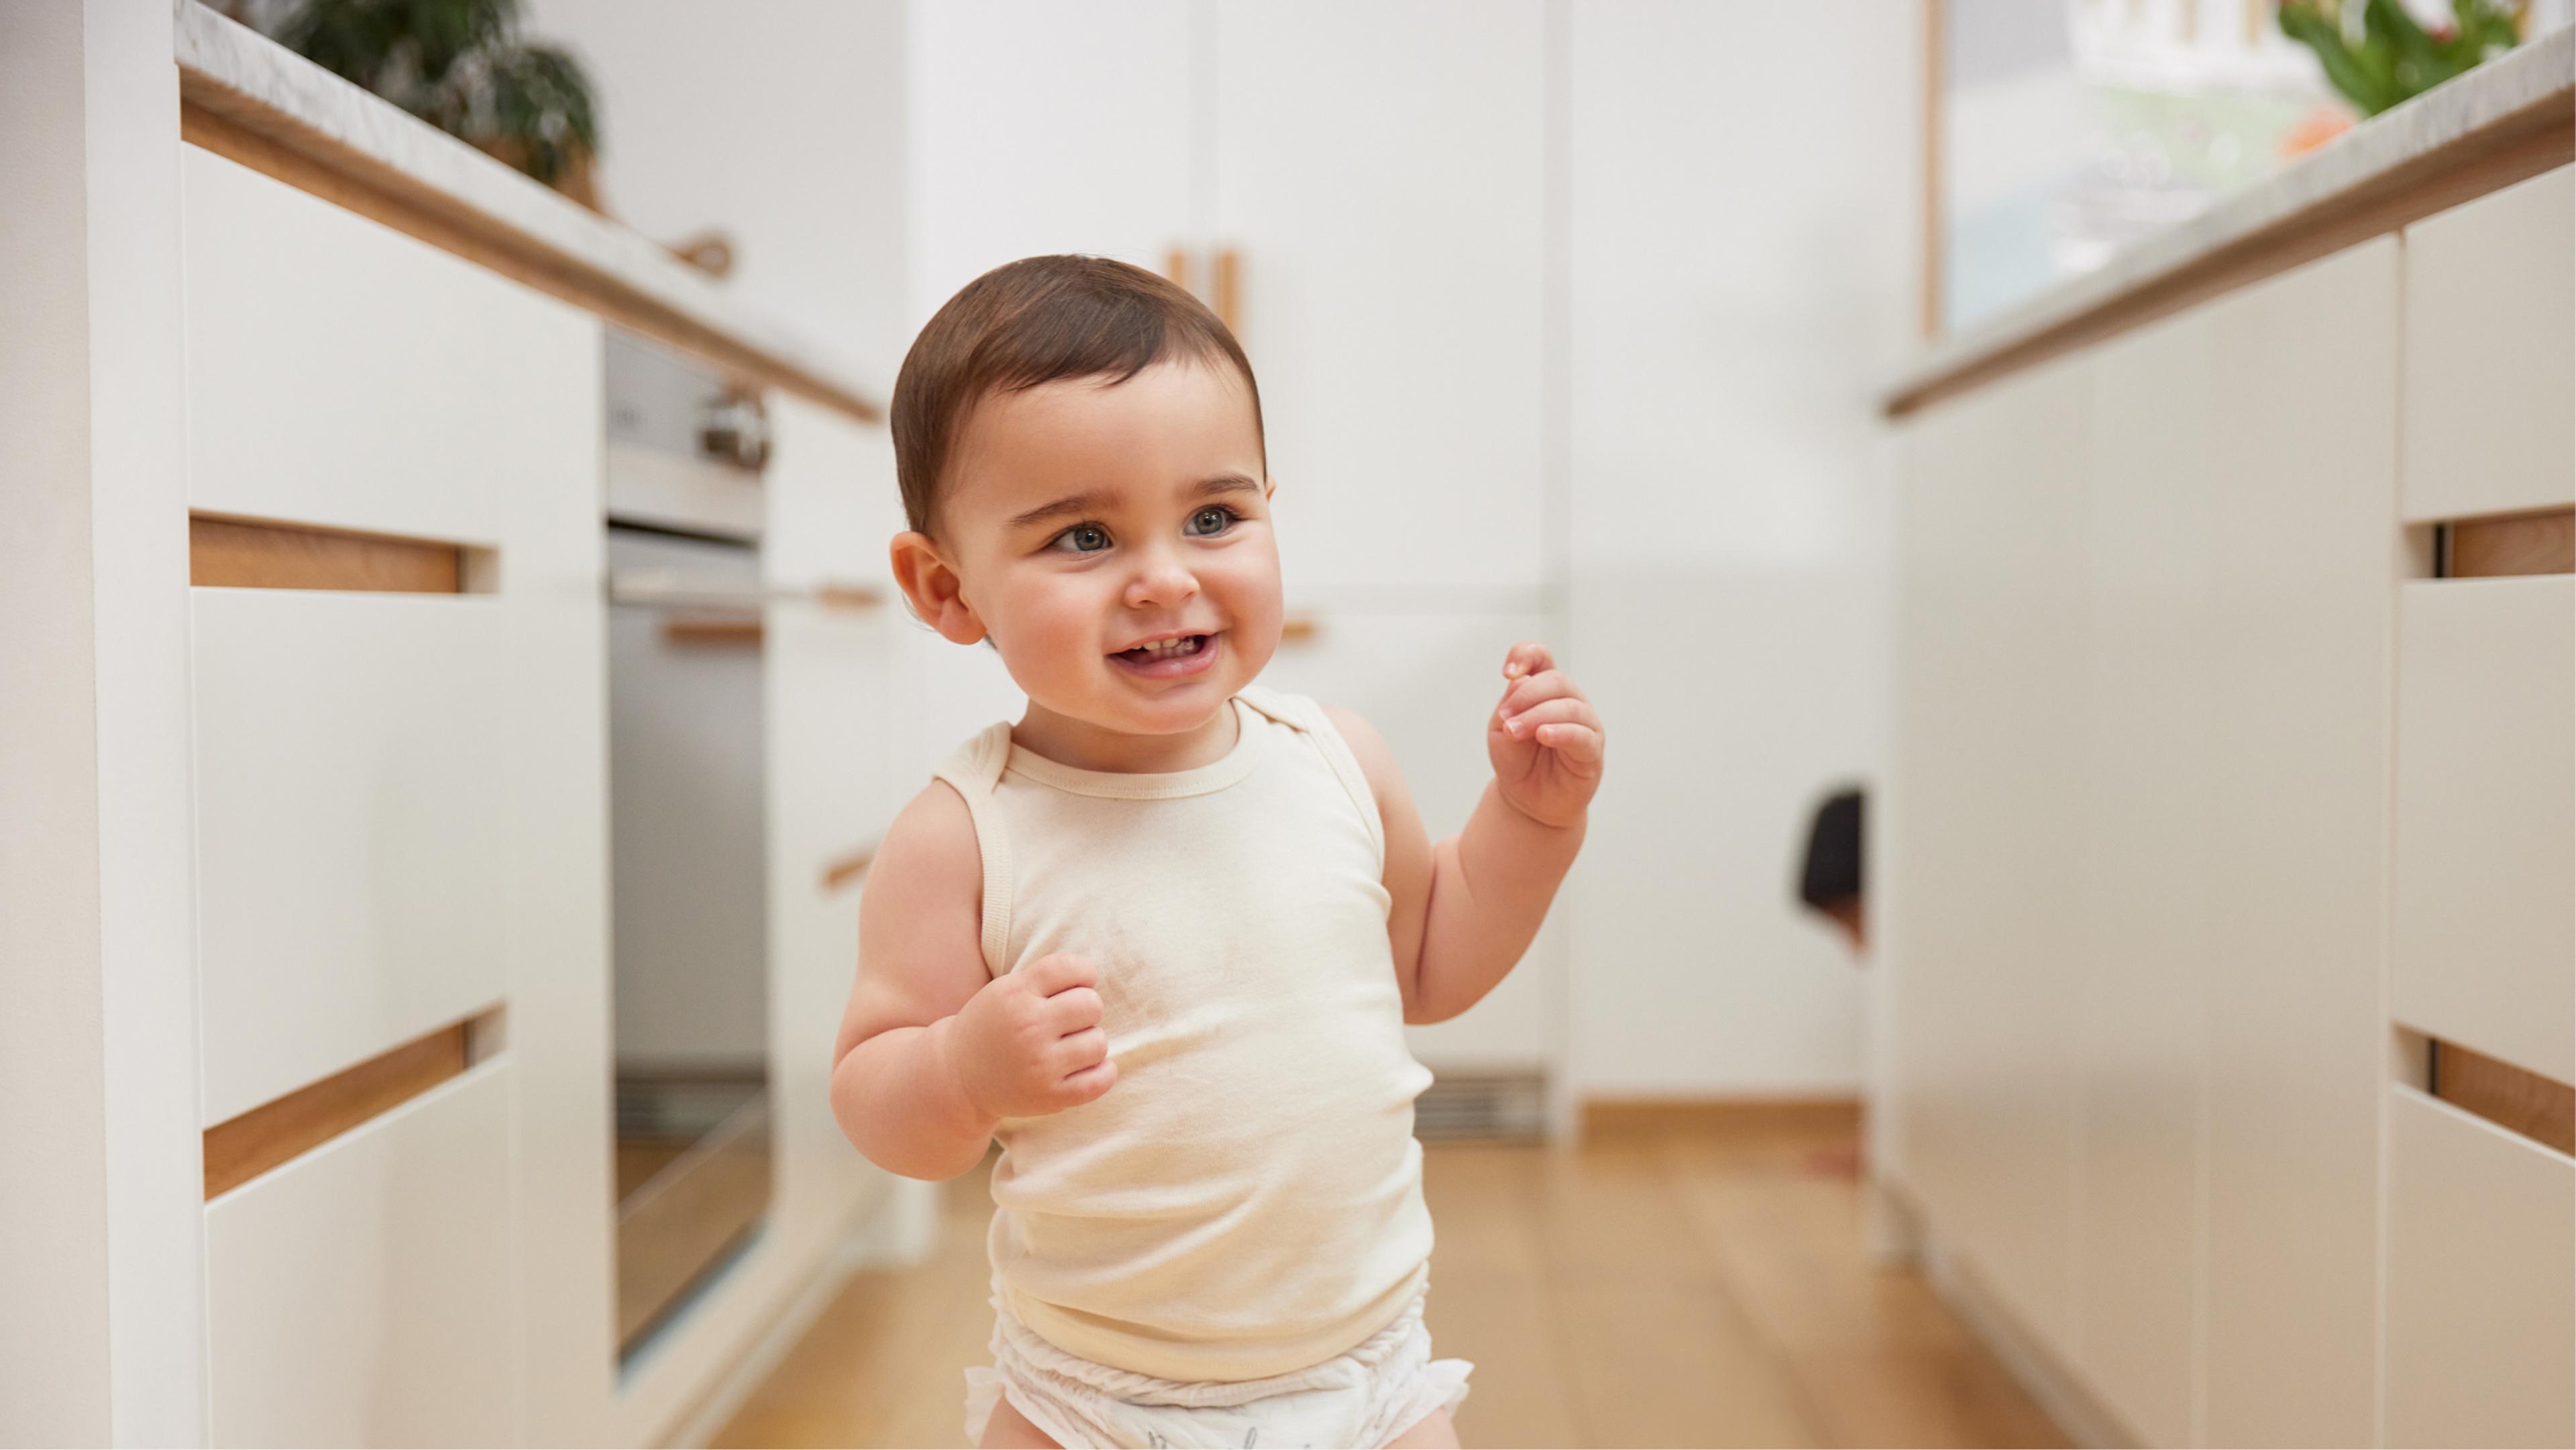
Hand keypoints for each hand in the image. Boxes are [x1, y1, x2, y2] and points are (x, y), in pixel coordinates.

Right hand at [945, 952, 1116, 1120]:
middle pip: (1092, 1005)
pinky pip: (1100, 1080)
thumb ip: (1046, 978)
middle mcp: (1028, 1027)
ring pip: (1099, 1043)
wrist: (958, 1077)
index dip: (1084, 974)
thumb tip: (1094, 978)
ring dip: (1090, 1043)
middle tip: (1069, 1021)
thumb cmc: (994, 1026)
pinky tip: (1086, 1067)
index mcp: (1015, 994)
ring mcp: (1040, 1064)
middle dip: (1086, 1010)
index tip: (1076, 987)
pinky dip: (1103, 1073)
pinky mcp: (1050, 1097)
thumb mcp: (1006, 990)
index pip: (1071, 968)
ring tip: (1068, 1047)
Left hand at [1489, 642, 1603, 828]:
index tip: (1507, 673)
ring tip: (1515, 731)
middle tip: (1505, 718)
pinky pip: (1582, 735)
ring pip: (1568, 706)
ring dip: (1537, 716)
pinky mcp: (1592, 750)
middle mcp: (1569, 700)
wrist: (1527, 800)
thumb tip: (1523, 680)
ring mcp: (1584, 723)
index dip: (1525, 655)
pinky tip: (1544, 735)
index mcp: (1544, 690)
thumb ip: (1510, 705)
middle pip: (1555, 680)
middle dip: (1526, 696)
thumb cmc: (1517, 761)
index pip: (1541, 657)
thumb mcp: (1501, 731)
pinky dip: (1562, 731)